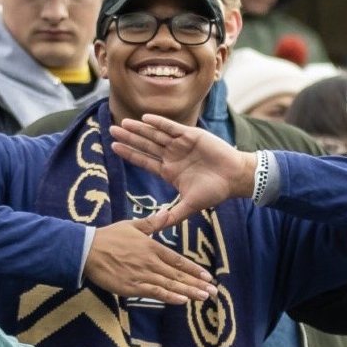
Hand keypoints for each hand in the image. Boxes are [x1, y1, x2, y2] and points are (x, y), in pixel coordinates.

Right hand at [85, 209, 217, 303]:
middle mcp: (150, 262)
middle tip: (213, 291)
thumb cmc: (108, 237)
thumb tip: (167, 212)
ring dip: (189, 292)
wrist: (86, 250)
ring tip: (204, 297)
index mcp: (152, 247)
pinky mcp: (131, 287)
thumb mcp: (132, 226)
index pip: (178, 260)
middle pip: (178, 275)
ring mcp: (142, 275)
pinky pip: (154, 293)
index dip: (194, 269)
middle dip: (197, 284)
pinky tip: (182, 301)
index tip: (208, 276)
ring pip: (170, 285)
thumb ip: (152, 223)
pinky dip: (169, 297)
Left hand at [110, 114, 256, 225]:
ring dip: (140, 129)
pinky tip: (145, 118)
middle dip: (129, 138)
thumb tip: (154, 228)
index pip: (144, 160)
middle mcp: (172, 156)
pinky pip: (172, 127)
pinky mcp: (191, 135)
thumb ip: (172, 216)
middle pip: (146, 145)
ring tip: (124, 122)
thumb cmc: (215, 192)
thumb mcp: (189, 206)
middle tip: (111, 130)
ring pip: (155, 135)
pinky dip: (159, 123)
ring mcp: (181, 144)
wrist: (235, 178)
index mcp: (169, 171)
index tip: (113, 147)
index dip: (129, 153)